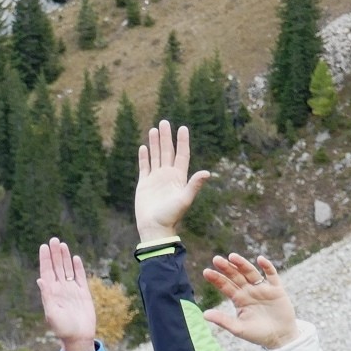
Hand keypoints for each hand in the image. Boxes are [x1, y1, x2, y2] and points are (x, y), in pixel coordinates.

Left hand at [37, 239, 96, 350]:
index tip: (44, 247)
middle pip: (57, 267)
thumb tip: (40, 280)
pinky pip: (80, 277)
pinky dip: (78, 268)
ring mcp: (71, 290)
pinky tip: (75, 258)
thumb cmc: (62, 329)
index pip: (47, 272)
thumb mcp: (52, 314)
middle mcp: (60, 289)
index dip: (45, 259)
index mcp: (51, 292)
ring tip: (62, 244)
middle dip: (55, 254)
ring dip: (65, 257)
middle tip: (53, 239)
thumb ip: (46, 297)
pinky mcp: (83, 293)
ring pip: (67, 269)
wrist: (78, 338)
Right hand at [135, 121, 212, 243]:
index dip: (182, 142)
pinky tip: (144, 147)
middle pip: (167, 152)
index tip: (183, 128)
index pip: (181, 155)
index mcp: (178, 178)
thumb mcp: (184, 200)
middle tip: (164, 122)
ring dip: (155, 143)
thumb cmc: (171, 217)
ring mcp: (155, 179)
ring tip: (154, 129)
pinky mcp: (144, 184)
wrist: (155, 229)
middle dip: (166, 137)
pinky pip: (144, 167)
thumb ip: (194, 185)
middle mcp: (167, 176)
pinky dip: (144, 157)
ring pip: (156, 156)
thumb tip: (207, 173)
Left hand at [200, 252, 299, 348]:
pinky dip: (267, 267)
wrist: (280, 338)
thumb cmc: (258, 334)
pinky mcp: (276, 289)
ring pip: (251, 273)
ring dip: (242, 264)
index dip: (216, 279)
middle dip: (227, 268)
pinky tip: (260, 259)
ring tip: (232, 256)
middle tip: (216, 259)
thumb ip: (223, 321)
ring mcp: (262, 288)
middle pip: (236, 276)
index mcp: (238, 299)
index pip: (225, 286)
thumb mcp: (238, 329)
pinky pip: (272, 275)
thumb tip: (204, 314)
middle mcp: (249, 291)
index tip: (206, 272)